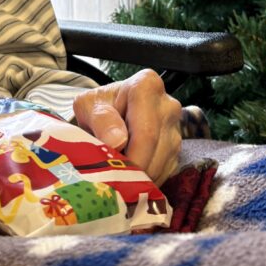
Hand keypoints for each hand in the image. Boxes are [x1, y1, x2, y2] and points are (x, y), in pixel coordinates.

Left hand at [72, 69, 182, 183]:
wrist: (109, 113)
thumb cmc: (98, 107)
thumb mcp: (89, 106)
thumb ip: (101, 120)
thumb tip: (117, 141)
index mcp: (147, 85)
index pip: (146, 130)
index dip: (131, 156)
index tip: (114, 168)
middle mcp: (168, 105)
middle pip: (155, 148)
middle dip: (134, 170)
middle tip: (112, 180)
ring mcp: (175, 128)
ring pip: (162, 163)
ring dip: (139, 177)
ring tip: (117, 175)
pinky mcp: (176, 149)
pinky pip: (165, 172)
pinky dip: (146, 180)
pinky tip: (129, 175)